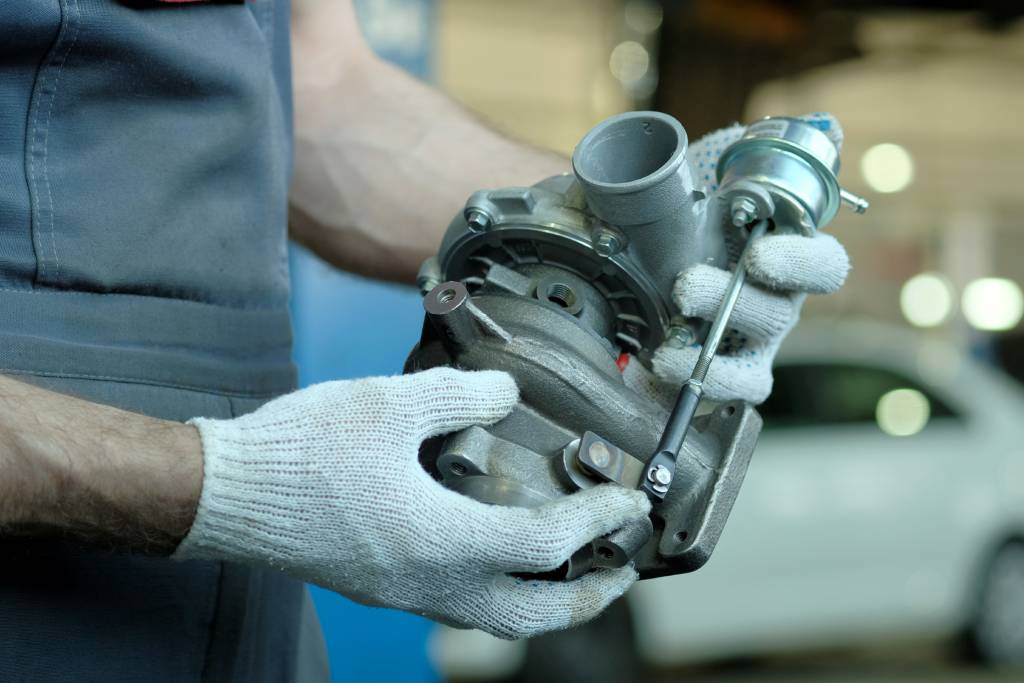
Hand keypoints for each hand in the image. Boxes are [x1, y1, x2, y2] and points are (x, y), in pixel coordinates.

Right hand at [174, 368, 650, 638]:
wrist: (229, 494)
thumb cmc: (302, 452)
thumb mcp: (389, 403)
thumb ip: (461, 395)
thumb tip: (508, 393)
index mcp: (443, 539)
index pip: (547, 544)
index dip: (598, 521)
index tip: (629, 501)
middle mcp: (433, 581)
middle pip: (535, 614)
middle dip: (592, 594)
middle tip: (623, 563)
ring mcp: (408, 593)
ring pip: (500, 619)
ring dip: (550, 602)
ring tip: (578, 570)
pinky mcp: (386, 587)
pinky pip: (465, 607)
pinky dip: (506, 593)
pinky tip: (503, 554)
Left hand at [646, 113, 850, 404]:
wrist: (641, 256)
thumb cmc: (691, 216)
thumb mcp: (716, 170)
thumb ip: (760, 147)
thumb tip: (824, 125)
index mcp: (786, 257)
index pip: (824, 265)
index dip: (802, 262)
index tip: (761, 254)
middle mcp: (778, 303)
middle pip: (781, 313)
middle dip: (734, 301)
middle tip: (685, 287)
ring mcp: (753, 343)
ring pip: (753, 356)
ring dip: (710, 347)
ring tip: (666, 339)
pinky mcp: (724, 373)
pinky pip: (731, 389)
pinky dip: (702, 381)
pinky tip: (664, 363)